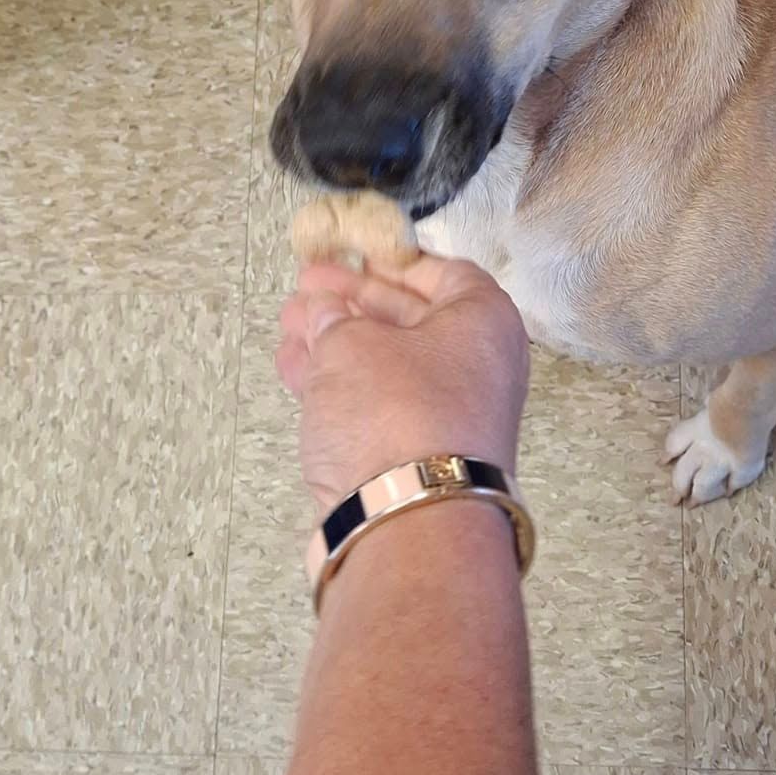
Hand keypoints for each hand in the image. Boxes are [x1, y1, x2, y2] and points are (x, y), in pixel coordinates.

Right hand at [276, 255, 529, 518]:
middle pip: (411, 319)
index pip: (442, 271)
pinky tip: (295, 369)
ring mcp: (449, 418)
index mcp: (485, 322)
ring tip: (289, 325)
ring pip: (387, 366)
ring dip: (336, 343)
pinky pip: (375, 408)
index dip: (391, 260)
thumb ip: (333, 319)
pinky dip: (336, 387)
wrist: (407, 521)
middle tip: (305, 288)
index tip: (351, 253)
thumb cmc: (396, 413)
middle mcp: (478, 368)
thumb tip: (324, 311)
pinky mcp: (416, 459)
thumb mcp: (352, 343)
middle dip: (352, 302)